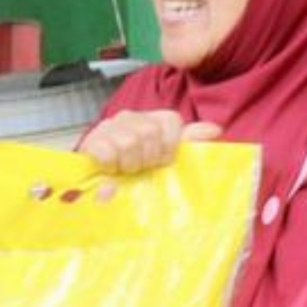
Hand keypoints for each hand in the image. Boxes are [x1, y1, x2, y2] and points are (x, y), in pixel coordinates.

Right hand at [78, 110, 221, 175]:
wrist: (100, 190)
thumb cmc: (137, 174)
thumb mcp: (166, 160)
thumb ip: (188, 143)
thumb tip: (214, 129)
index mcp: (153, 120)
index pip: (171, 120)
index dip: (169, 146)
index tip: (162, 161)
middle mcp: (131, 117)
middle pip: (150, 131)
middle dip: (148, 158)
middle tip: (141, 168)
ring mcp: (110, 126)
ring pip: (129, 141)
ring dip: (129, 164)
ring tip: (126, 171)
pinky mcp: (91, 140)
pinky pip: (106, 150)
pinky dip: (110, 165)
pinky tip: (110, 169)